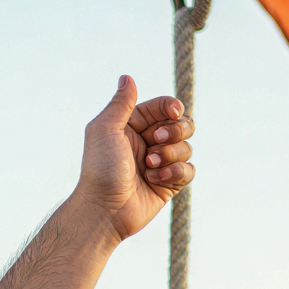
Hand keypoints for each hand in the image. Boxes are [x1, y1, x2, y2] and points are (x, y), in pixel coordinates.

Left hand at [76, 76, 195, 241]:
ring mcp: (160, 162)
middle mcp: (148, 142)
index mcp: (133, 126)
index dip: (173, 107)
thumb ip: (120, 104)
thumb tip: (127, 77)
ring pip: (187, 146)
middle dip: (175, 131)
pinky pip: (189, 170)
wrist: (103, 210)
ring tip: (149, 166)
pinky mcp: (169, 183)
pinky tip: (155, 180)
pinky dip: (175, 172)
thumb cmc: (100, 169)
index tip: (173, 113)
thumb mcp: (104, 130)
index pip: (165, 107)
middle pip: (183, 123)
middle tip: (154, 142)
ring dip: (170, 155)